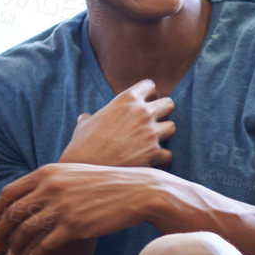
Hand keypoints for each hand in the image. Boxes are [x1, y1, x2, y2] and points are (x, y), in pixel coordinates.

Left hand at [0, 164, 160, 254]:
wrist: (137, 190)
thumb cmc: (106, 183)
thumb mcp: (73, 172)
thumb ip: (50, 180)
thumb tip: (28, 195)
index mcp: (47, 173)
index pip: (8, 194)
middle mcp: (50, 188)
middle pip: (11, 214)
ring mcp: (62, 208)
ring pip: (25, 231)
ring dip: (14, 246)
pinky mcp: (75, 226)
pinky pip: (45, 245)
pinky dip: (35, 254)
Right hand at [58, 79, 175, 167]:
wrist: (85, 168)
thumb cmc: (82, 146)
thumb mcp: (84, 125)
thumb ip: (90, 118)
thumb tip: (85, 118)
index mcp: (126, 99)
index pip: (149, 85)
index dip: (148, 94)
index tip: (144, 103)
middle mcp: (142, 112)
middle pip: (169, 103)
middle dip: (163, 112)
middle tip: (153, 122)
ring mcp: (150, 133)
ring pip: (172, 127)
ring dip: (164, 135)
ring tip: (153, 143)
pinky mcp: (154, 153)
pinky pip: (168, 154)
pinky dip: (162, 160)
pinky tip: (154, 163)